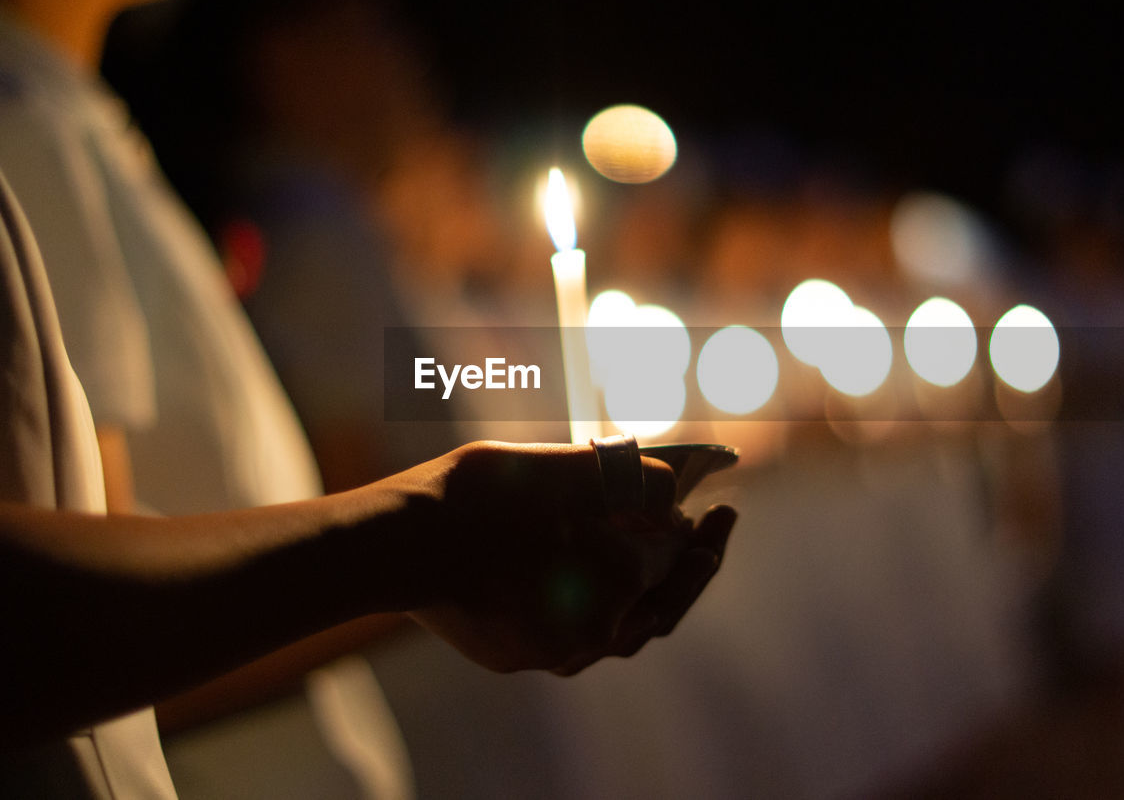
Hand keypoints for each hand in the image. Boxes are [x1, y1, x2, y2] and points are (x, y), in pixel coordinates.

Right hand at [405, 441, 735, 674]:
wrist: (403, 540)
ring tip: (658, 556)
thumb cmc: (486, 493)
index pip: (679, 557)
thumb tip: (673, 491)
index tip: (719, 509)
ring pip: (618, 625)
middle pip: (657, 601)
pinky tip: (594, 577)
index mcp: (618, 582)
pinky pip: (572, 633)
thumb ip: (633, 477)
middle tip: (709, 529)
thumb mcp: (568, 467)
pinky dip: (594, 604)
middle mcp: (595, 630)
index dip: (701, 532)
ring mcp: (553, 652)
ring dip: (641, 589)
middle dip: (687, 564)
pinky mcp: (517, 656)